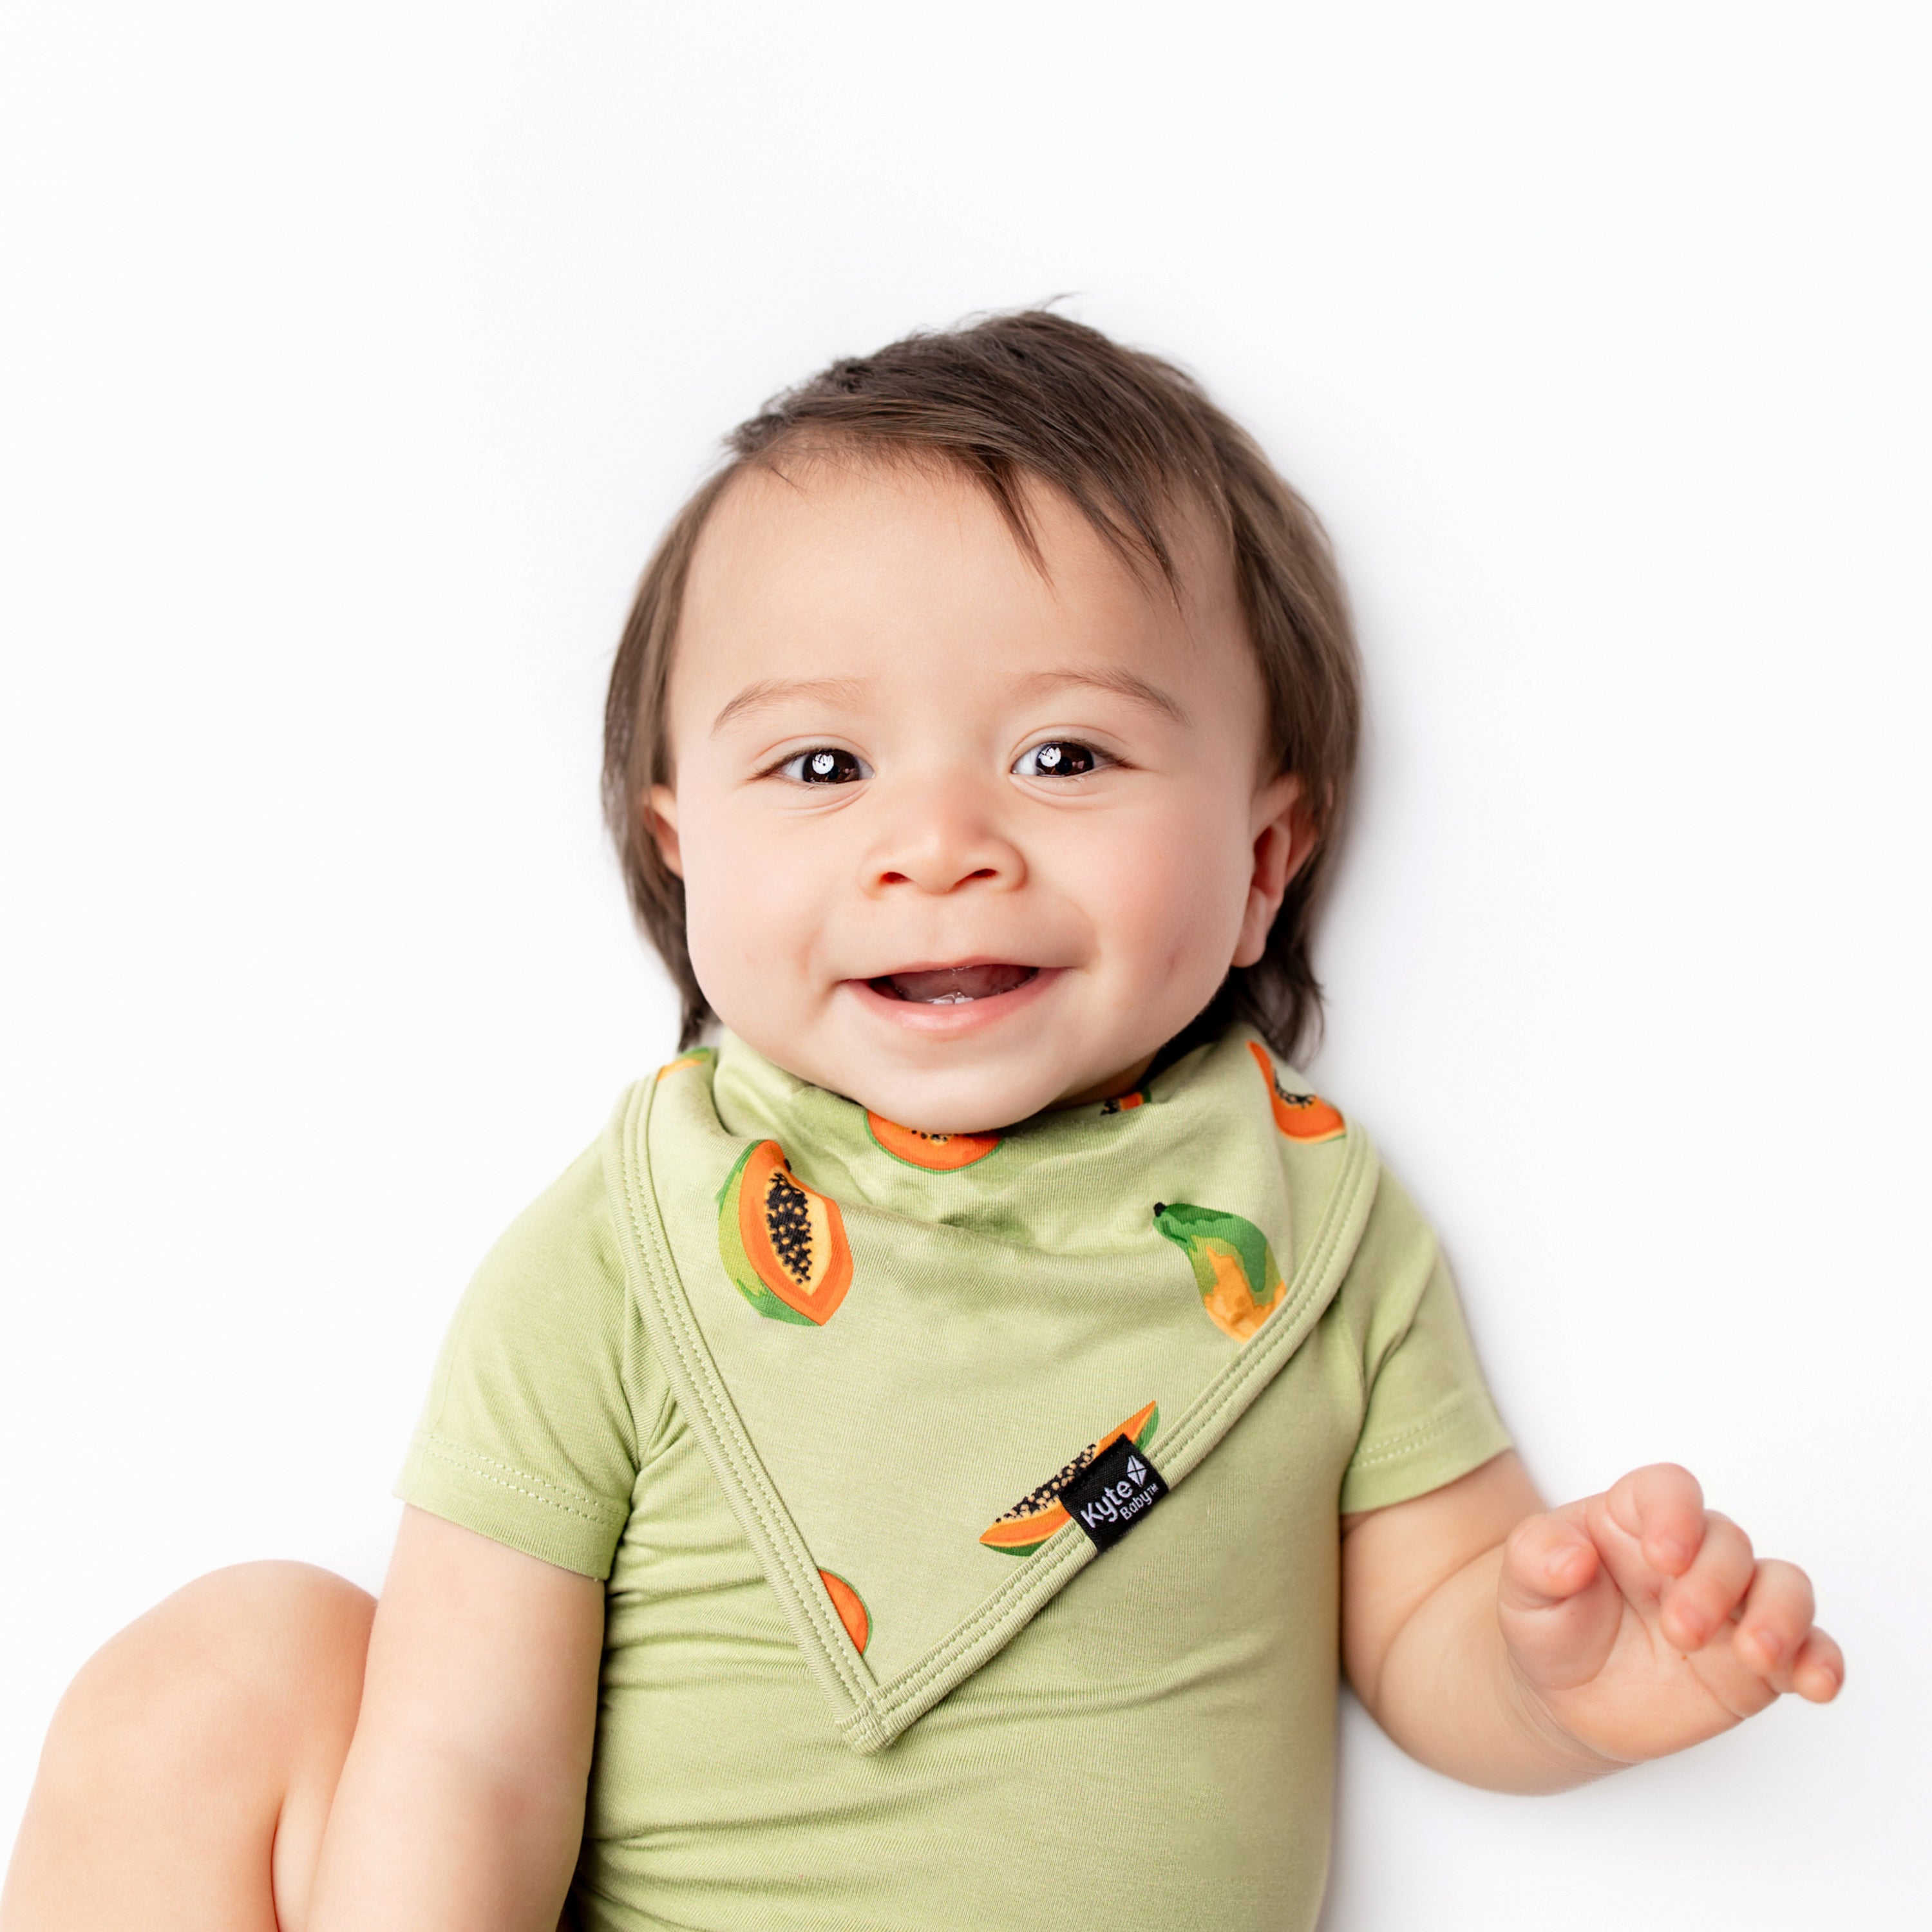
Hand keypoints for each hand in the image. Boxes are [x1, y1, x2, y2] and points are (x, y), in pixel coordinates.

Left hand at [1499, 1463, 1842, 1765]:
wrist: (1562, 1694)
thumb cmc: (1548, 1618)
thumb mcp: (1522, 1585)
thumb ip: (1537, 1558)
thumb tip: (1569, 1557)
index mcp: (1636, 1517)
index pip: (1670, 1490)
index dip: (1676, 1514)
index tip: (1664, 1554)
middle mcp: (1693, 1553)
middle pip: (1728, 1542)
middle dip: (1713, 1583)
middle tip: (1680, 1628)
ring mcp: (1732, 1605)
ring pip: (1784, 1586)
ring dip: (1781, 1616)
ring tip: (1754, 1654)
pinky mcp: (1757, 1661)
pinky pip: (1809, 1650)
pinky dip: (1821, 1661)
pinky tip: (1817, 1684)